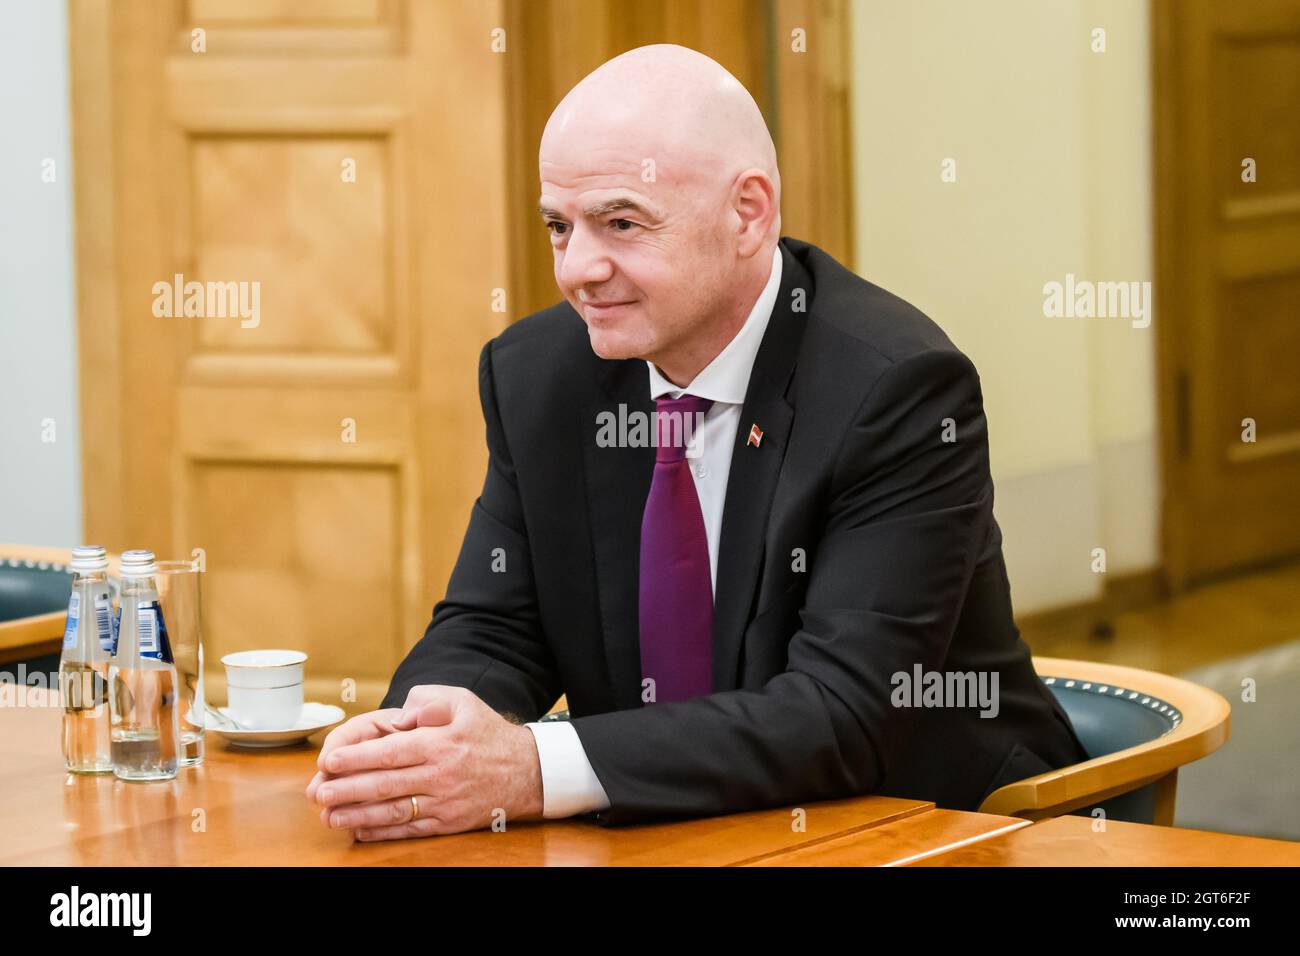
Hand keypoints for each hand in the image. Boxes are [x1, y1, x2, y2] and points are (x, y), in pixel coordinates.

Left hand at [305, 685, 543, 841]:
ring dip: (357, 815)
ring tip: (329, 816)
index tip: (328, 761)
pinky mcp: (448, 822)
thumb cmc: (488, 733)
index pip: (391, 752)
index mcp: (440, 743)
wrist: (527, 771)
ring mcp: (444, 802)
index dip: (356, 758)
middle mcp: (440, 775)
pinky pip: (410, 829)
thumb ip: (427, 700)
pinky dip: (382, 832)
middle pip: (385, 784)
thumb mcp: (463, 701)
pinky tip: (359, 830)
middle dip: (347, 789)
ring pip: (393, 811)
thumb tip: (398, 716)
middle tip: (319, 792)